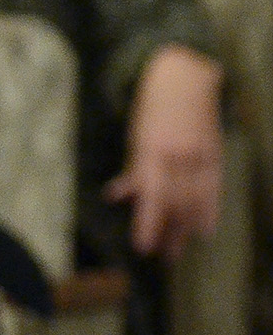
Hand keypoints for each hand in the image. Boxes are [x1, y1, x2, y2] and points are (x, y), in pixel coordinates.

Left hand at [103, 45, 223, 260]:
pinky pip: (214, 187)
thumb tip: (117, 196)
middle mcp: (180, 155)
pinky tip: (205, 228)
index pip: (152, 196)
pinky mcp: (216, 152)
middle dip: (169, 231)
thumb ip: (133, 170)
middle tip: (164, 255)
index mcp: (154, 152)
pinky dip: (209, 209)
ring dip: (187, 226)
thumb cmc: (152, 108)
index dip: (149, 223)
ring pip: (196, 198)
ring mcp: (202, 154)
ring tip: (180, 247)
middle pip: (177, 203)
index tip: (144, 247)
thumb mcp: (135, 138)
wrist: (186, 78)